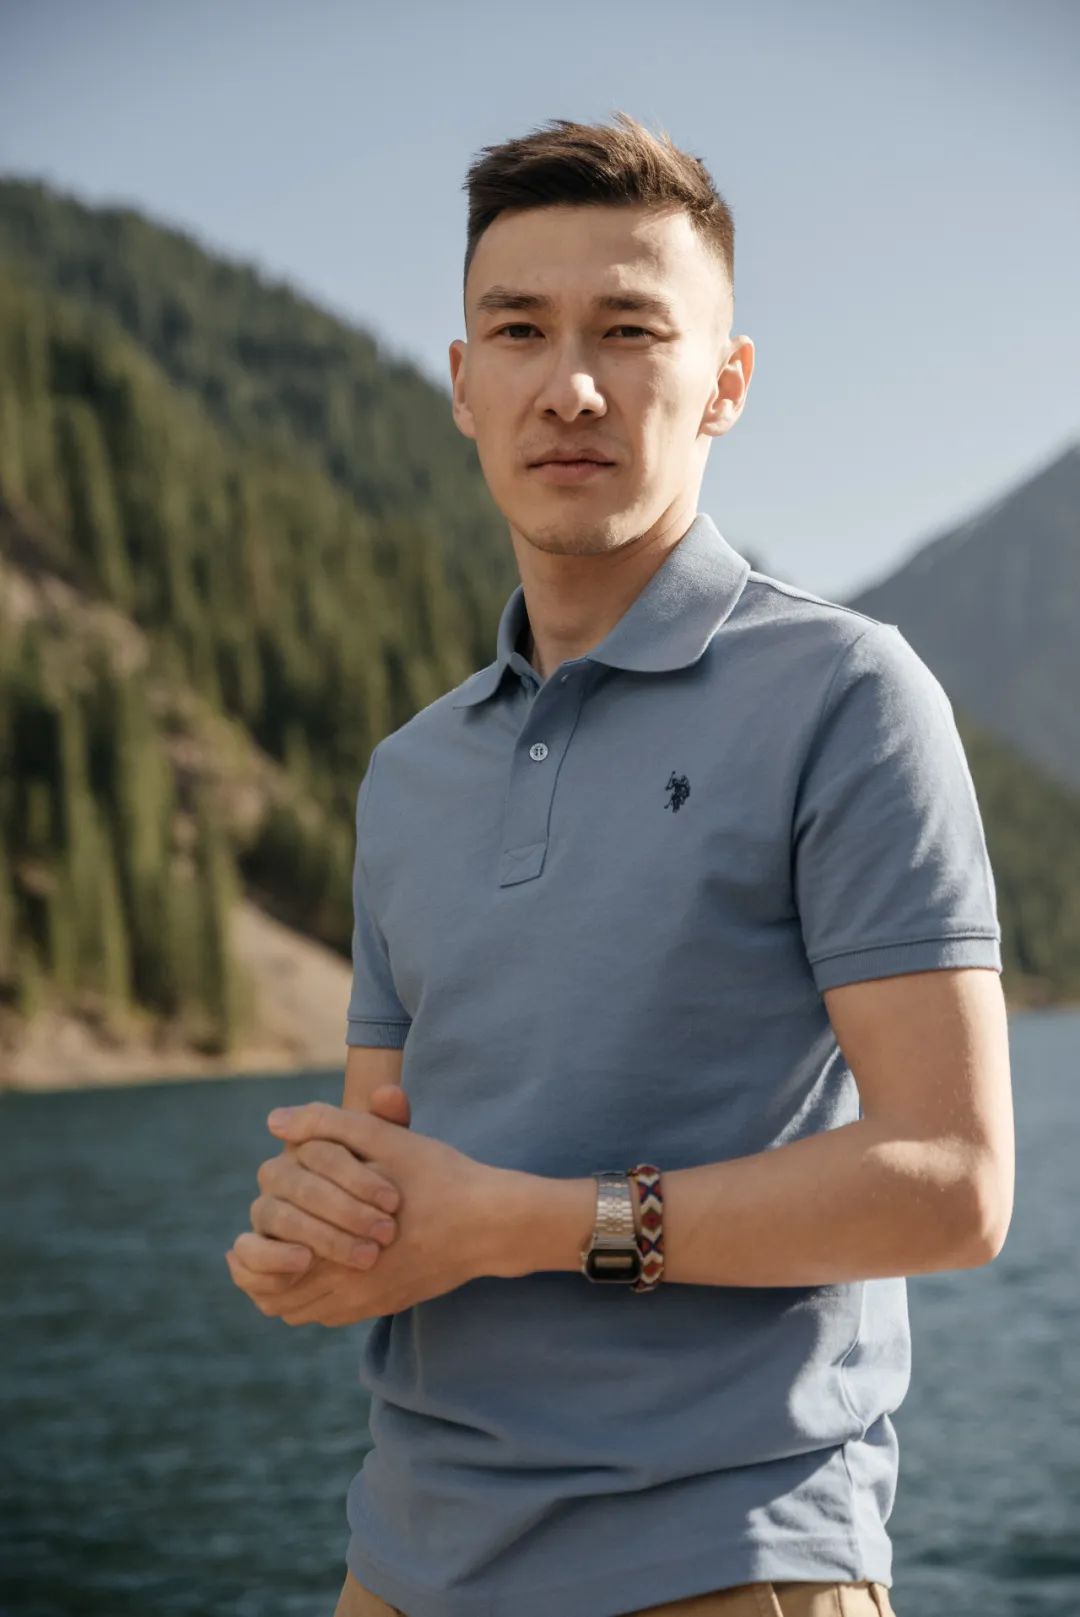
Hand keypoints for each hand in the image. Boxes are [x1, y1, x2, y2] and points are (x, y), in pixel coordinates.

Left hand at [226, 1091, 510, 1323]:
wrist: (490, 1222)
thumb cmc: (438, 1176)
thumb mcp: (384, 1139)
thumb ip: (327, 1125)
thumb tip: (274, 1121)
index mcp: (336, 1244)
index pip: (268, 1263)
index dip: (254, 1250)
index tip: (254, 1228)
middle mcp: (347, 1284)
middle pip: (278, 1296)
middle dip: (265, 1270)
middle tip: (261, 1243)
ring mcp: (367, 1301)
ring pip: (302, 1311)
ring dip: (287, 1288)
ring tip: (287, 1254)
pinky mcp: (385, 1305)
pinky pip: (330, 1315)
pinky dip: (315, 1299)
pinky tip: (322, 1268)